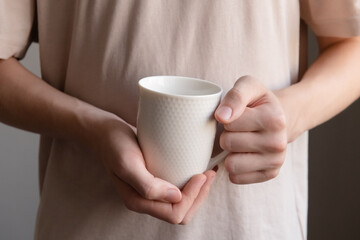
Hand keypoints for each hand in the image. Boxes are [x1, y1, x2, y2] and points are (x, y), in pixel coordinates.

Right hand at [91, 115, 215, 223]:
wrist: (106, 131)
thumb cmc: (115, 144)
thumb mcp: (128, 163)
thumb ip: (148, 186)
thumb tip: (176, 197)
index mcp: (138, 201)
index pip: (174, 213)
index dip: (191, 197)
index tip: (201, 174)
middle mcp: (146, 200)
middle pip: (181, 213)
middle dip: (199, 196)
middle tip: (210, 174)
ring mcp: (152, 191)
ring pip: (182, 204)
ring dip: (199, 192)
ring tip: (209, 172)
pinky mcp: (157, 180)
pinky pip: (179, 190)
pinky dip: (193, 184)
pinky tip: (200, 169)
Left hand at [215, 76, 286, 183]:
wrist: (281, 117)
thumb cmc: (259, 102)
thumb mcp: (249, 86)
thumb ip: (235, 96)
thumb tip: (221, 116)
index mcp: (274, 119)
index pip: (229, 123)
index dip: (227, 117)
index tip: (238, 114)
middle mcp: (278, 143)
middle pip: (228, 143)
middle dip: (227, 134)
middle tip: (238, 129)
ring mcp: (276, 161)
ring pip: (231, 164)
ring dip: (229, 153)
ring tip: (240, 141)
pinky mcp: (270, 174)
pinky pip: (236, 178)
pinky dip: (235, 167)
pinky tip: (243, 155)